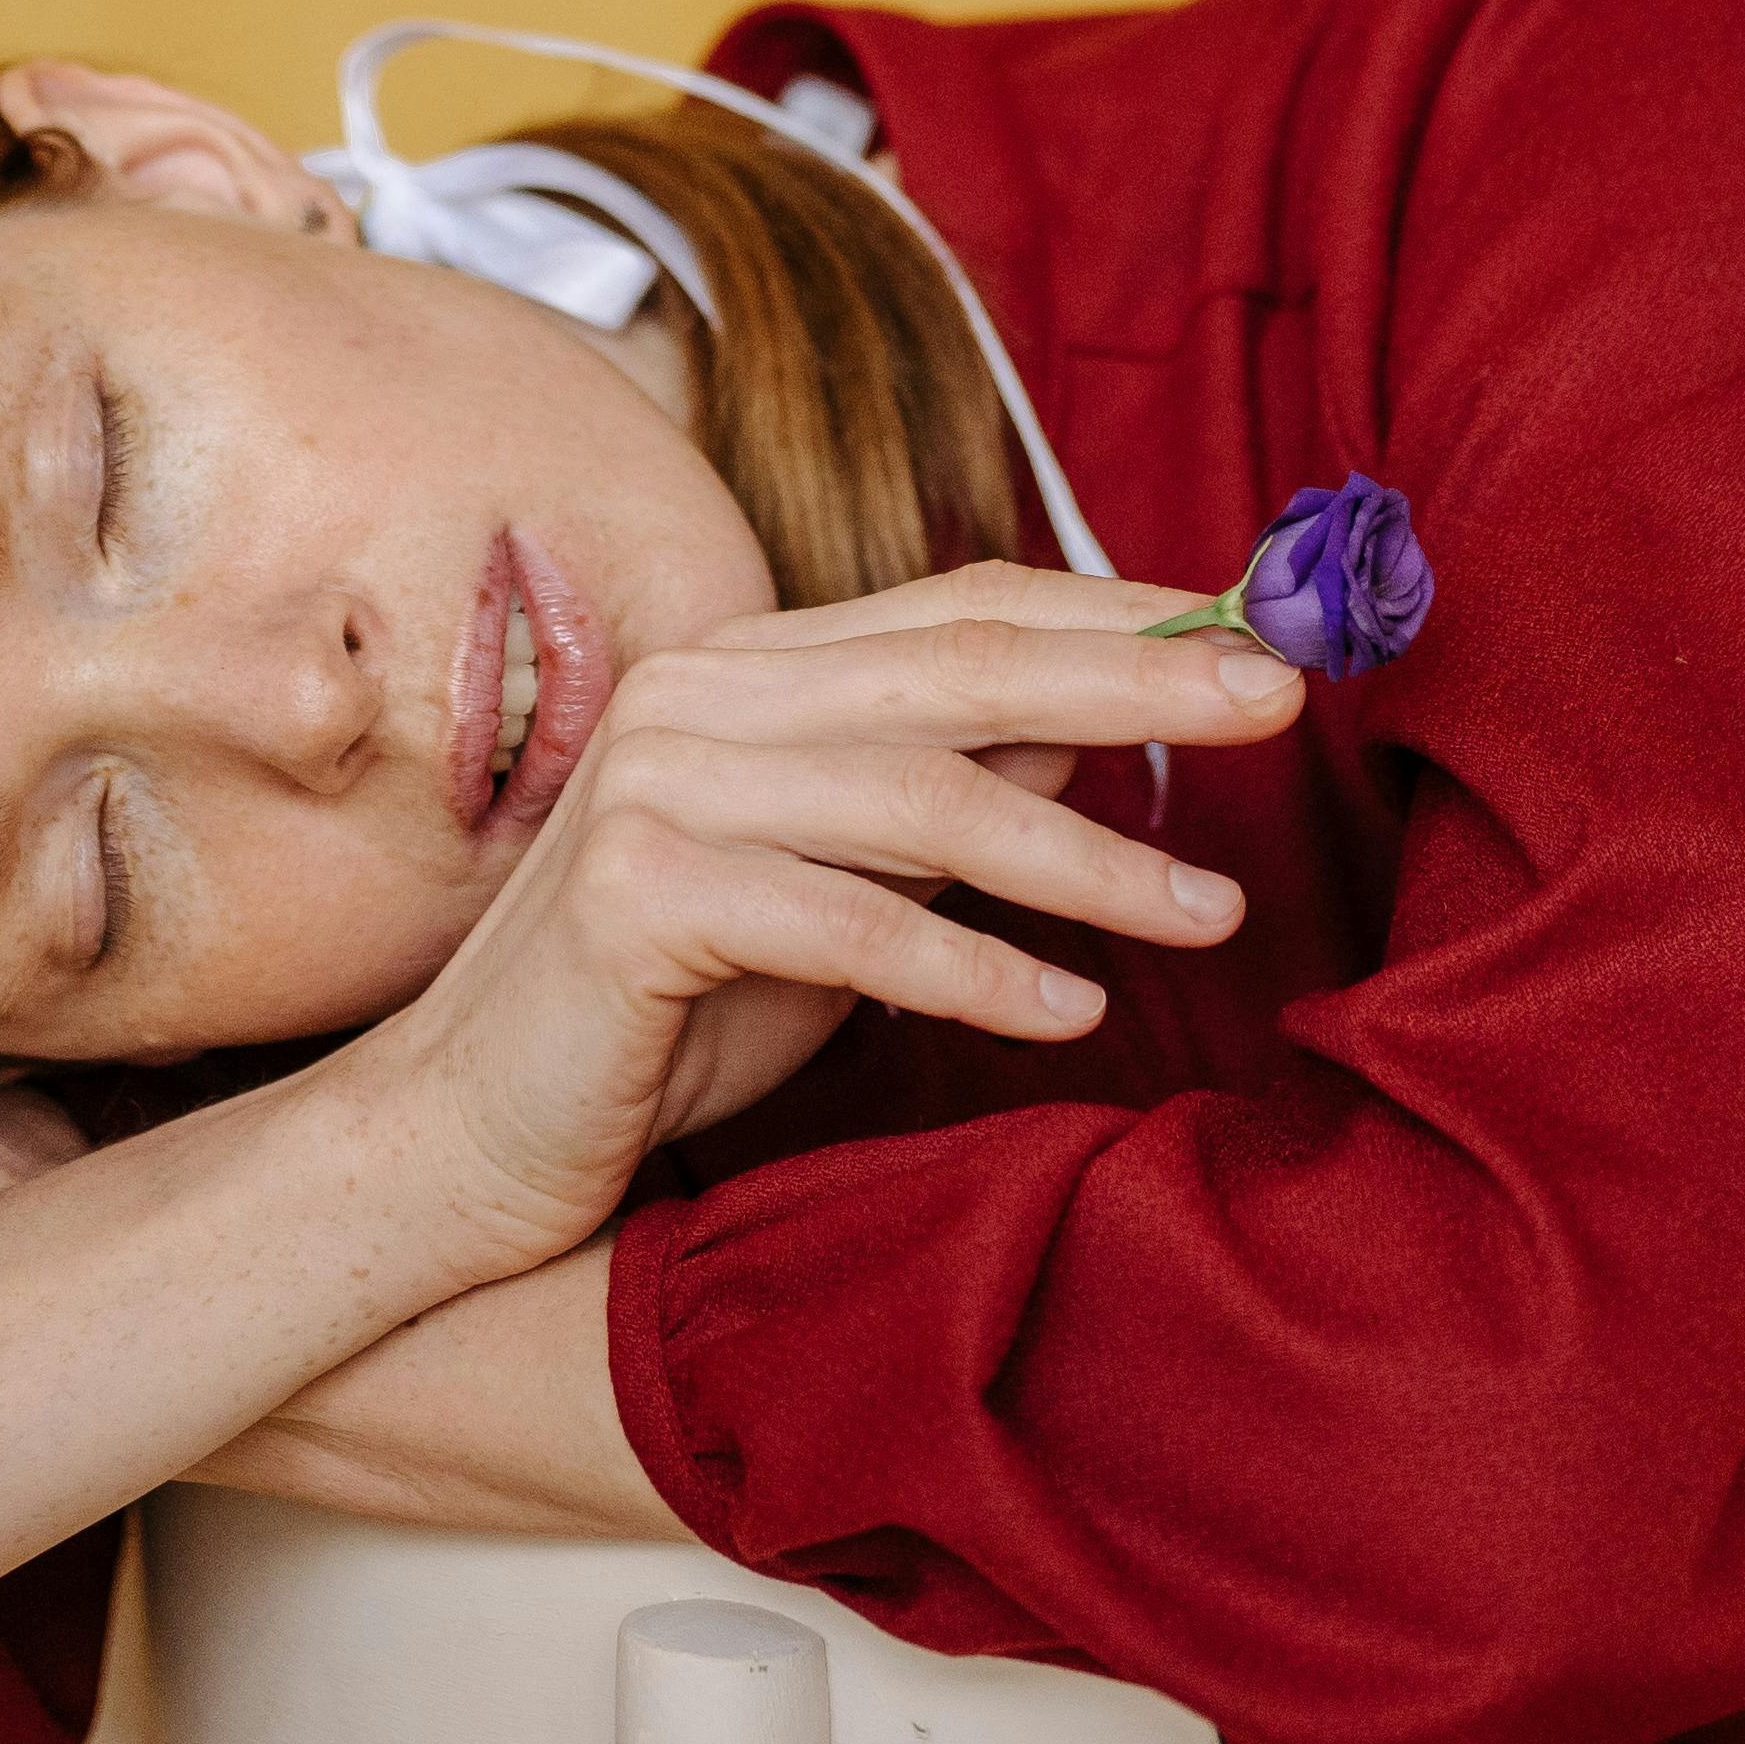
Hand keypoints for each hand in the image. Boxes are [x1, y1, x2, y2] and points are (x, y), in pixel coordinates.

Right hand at [359, 562, 1295, 1282]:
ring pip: (924, 798)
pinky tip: (1070, 1013)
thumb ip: (941, 802)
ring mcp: (660, 785)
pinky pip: (846, 925)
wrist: (464, 1137)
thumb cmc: (663, 1019)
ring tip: (1213, 915)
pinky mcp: (636, 894)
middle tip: (1280, 700)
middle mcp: (703, 695)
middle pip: (960, 669)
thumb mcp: (834, 889)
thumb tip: (1102, 727)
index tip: (1256, 636)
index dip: (1114, 614)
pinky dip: (971, 968)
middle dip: (1139, 681)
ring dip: (1091, 860)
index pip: (961, 606)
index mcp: (751, 667)